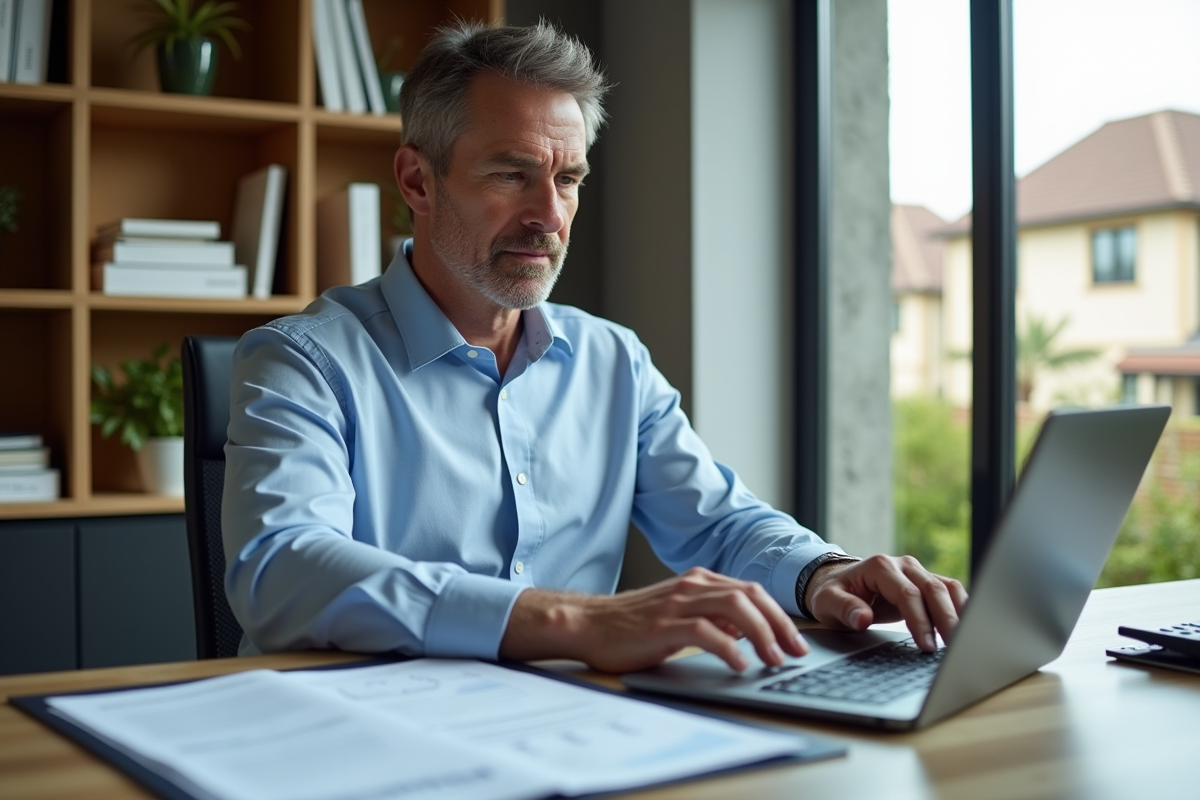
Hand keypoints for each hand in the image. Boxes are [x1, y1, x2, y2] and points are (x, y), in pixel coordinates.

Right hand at [499, 567, 808, 672]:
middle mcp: (692, 586)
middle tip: (795, 653)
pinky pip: (706, 631)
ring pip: (736, 608)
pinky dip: (729, 647)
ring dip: (762, 635)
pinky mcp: (664, 624)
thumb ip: (711, 617)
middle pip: (751, 596)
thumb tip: (747, 633)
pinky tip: (739, 664)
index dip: (778, 615)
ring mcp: (678, 602)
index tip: (795, 641)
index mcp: (698, 581)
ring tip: (773, 659)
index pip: (752, 591)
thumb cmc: (631, 625)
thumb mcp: (678, 614)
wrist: (588, 623)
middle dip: (780, 624)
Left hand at [804, 554, 967, 651]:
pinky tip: (969, 627)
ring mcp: (917, 571)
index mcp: (880, 567)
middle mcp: (903, 564)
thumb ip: (843, 608)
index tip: (926, 645)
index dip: (919, 621)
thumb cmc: (834, 593)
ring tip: (966, 640)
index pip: (907, 594)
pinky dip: (961, 607)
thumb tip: (862, 619)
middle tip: (955, 648)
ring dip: (959, 613)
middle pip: (933, 589)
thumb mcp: (827, 601)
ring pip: (947, 588)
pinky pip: (949, 591)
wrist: (839, 582)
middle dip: (946, 619)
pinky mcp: (925, 582)